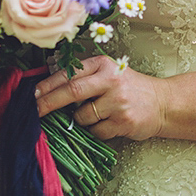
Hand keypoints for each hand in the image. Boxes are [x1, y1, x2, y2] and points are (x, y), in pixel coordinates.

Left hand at [34, 56, 167, 140]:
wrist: (162, 102)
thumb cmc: (128, 88)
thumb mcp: (107, 73)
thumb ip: (83, 77)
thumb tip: (47, 89)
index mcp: (102, 64)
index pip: (68, 74)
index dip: (47, 85)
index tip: (32, 94)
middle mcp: (110, 80)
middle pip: (71, 92)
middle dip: (48, 103)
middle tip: (34, 112)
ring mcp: (118, 101)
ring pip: (82, 116)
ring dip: (80, 120)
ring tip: (97, 113)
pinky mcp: (124, 121)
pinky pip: (96, 131)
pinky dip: (96, 130)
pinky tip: (109, 122)